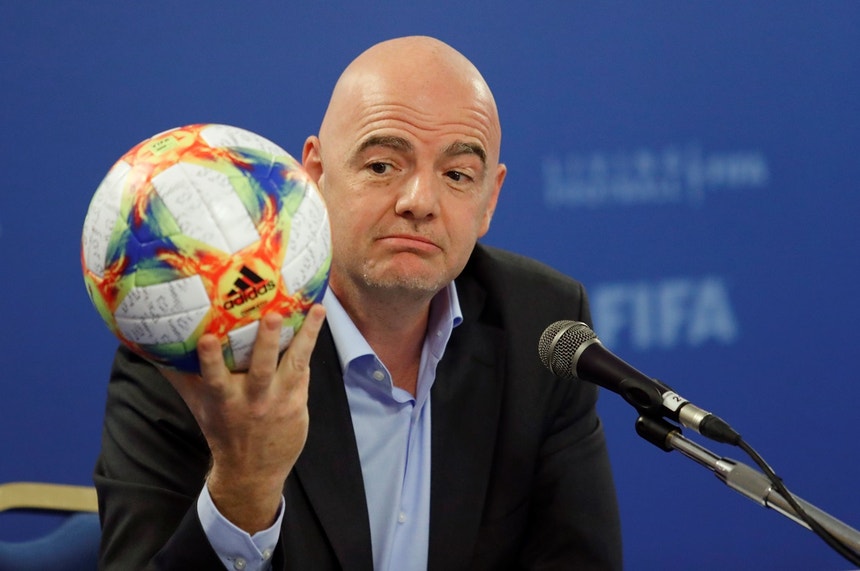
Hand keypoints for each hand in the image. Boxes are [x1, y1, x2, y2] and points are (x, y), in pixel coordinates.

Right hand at [161, 305, 325, 532]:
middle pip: (260, 368)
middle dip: (266, 342)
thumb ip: (178, 376)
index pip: (213, 377)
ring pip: (293, 365)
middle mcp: (251, 400)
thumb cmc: (221, 430)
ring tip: (317, 310)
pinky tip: (317, 320)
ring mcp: (278, 401)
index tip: (208, 338)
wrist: (251, 473)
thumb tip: (149, 347)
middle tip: (273, 315)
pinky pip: (304, 371)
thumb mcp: (197, 406)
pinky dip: (309, 347)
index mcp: (222, 399)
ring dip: (305, 337)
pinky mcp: (297, 403)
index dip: (210, 358)